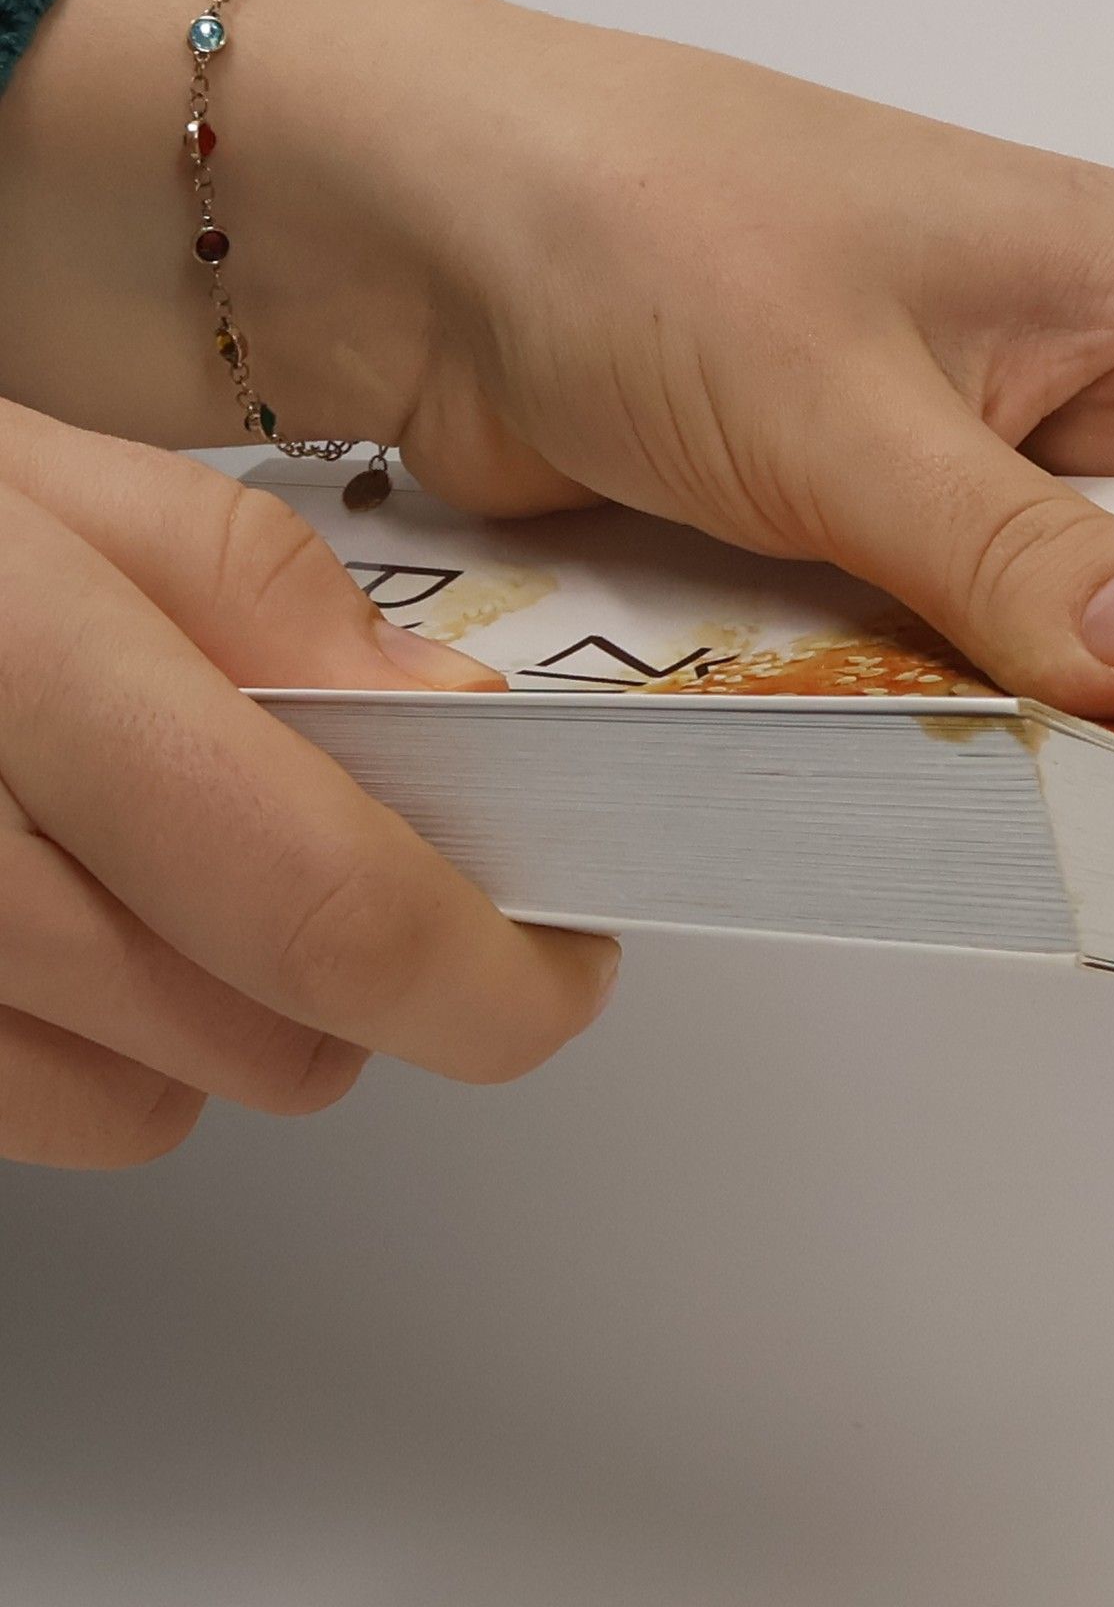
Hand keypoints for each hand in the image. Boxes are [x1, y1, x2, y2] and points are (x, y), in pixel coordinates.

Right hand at [0, 404, 619, 1167]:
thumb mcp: (73, 493)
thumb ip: (276, 609)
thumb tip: (461, 734)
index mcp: (27, 673)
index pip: (325, 903)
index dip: (493, 972)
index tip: (566, 959)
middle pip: (272, 1035)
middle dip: (387, 979)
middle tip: (394, 873)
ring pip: (167, 1100)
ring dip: (241, 1011)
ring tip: (189, 864)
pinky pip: (51, 1113)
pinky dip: (112, 1046)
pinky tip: (81, 918)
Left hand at [1, 0, 1113, 721]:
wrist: (420, 238)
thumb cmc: (639, 221)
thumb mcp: (846, 395)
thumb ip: (1017, 550)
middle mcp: (1109, 396)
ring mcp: (998, 488)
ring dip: (1110, 743)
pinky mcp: (900, 556)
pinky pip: (995, 674)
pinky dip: (996, 744)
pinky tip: (993, 818)